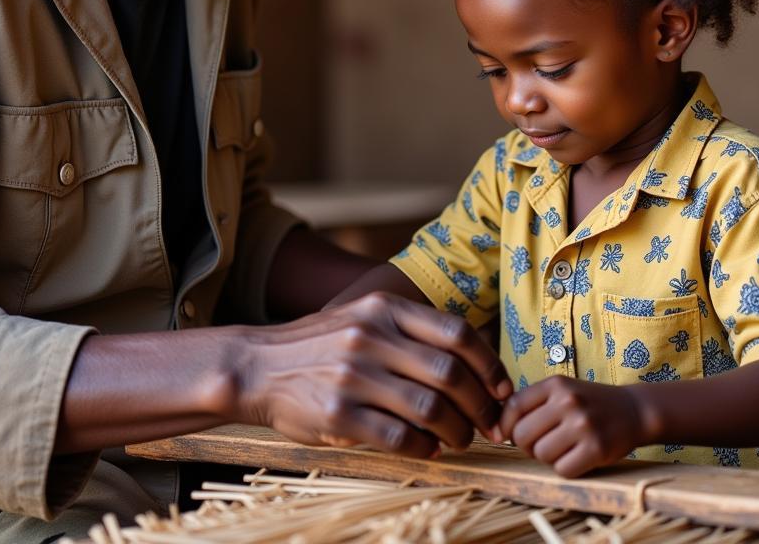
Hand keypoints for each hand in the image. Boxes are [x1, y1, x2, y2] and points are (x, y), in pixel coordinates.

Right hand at [235, 292, 512, 457]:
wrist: (257, 366)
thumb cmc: (320, 346)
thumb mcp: (362, 318)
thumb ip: (408, 331)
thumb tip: (470, 363)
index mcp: (383, 308)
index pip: (455, 332)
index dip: (489, 363)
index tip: (501, 388)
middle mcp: (371, 336)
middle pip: (450, 373)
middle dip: (480, 405)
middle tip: (489, 424)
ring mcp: (354, 375)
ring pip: (430, 408)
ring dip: (457, 432)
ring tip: (460, 440)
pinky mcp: (338, 413)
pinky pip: (400, 437)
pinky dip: (424, 449)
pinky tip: (428, 449)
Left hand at [498, 376, 647, 476]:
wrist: (634, 410)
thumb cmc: (588, 403)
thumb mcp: (561, 391)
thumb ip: (532, 403)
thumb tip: (496, 427)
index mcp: (555, 384)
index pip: (513, 406)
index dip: (504, 425)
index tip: (506, 435)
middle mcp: (568, 401)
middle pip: (522, 435)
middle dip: (526, 445)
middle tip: (540, 443)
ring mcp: (583, 425)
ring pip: (541, 454)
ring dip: (547, 457)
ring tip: (561, 448)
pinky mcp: (597, 449)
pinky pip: (563, 469)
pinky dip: (565, 468)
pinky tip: (576, 457)